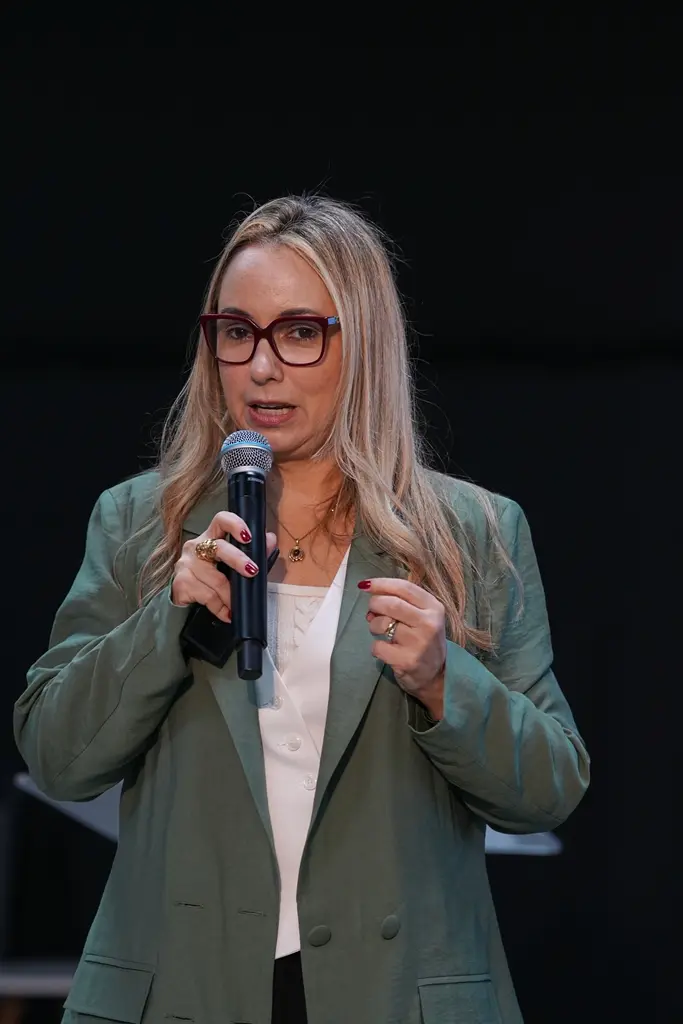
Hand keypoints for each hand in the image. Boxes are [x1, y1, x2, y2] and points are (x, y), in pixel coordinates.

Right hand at [172, 512, 277, 622]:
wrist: (186, 596)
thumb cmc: (214, 575)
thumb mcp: (235, 562)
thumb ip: (254, 551)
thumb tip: (270, 539)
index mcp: (211, 536)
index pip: (221, 520)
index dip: (235, 525)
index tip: (248, 537)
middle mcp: (196, 546)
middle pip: (219, 548)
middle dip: (238, 560)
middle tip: (252, 572)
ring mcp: (186, 564)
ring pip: (215, 579)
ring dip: (230, 595)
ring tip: (237, 604)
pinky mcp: (181, 583)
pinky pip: (207, 597)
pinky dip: (220, 608)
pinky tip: (226, 613)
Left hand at [361, 578, 446, 709]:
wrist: (436, 676)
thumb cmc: (424, 640)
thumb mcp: (423, 616)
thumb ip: (402, 602)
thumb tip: (372, 593)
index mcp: (434, 607)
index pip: (405, 588)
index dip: (381, 584)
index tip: (365, 585)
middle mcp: (429, 623)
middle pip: (391, 604)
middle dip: (374, 604)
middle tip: (371, 611)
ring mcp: (419, 643)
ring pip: (382, 624)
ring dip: (373, 625)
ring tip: (379, 630)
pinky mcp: (407, 661)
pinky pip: (378, 646)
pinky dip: (376, 647)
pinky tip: (386, 650)